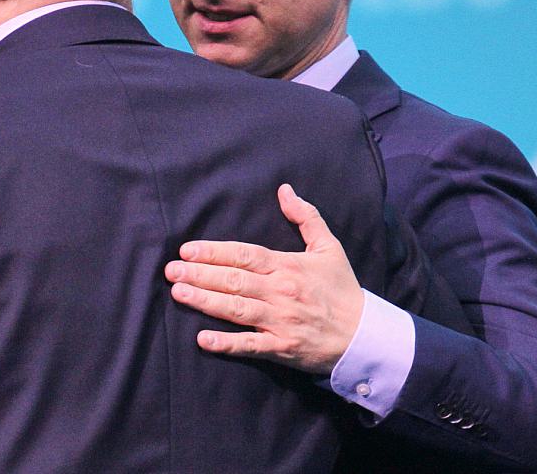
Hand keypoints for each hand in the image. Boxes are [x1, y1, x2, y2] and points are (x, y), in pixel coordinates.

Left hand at [164, 183, 365, 374]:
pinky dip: (226, 343)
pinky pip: (250, 346)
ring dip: (205, 301)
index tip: (187, 250)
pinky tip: (202, 339)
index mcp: (287, 266)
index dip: (214, 252)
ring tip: (179, 293)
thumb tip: (285, 190)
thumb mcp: (329, 247)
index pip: (244, 255)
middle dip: (200, 274)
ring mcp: (280, 321)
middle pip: (234, 280)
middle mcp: (280, 292)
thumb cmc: (342, 289)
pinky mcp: (282, 347)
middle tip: (171, 270)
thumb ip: (306, 216)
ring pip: (236, 309)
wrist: (364, 334)